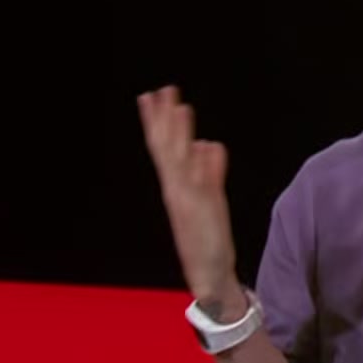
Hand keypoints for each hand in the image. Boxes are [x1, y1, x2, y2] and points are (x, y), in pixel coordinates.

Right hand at [138, 85, 241, 311]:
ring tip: (181, 107)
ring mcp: (190, 198)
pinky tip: (205, 145)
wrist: (209, 272)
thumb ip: (211, 170)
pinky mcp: (206, 209)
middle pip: (167, 148)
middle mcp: (178, 189)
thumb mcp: (211, 196)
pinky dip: (204, 165)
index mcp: (175, 185)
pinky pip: (204, 182)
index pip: (162, 146)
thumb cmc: (207, 236)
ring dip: (181, 134)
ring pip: (181, 159)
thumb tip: (208, 145)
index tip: (150, 96)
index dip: (157, 121)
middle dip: (164, 119)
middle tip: (161, 90)